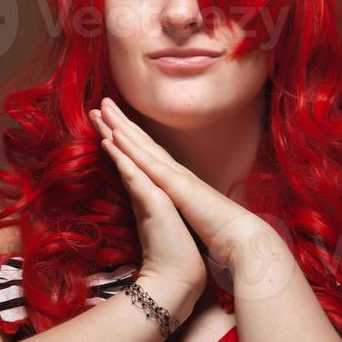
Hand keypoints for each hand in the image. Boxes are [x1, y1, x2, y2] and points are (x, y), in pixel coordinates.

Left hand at [89, 97, 271, 273]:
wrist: (239, 239)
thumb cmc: (220, 232)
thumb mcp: (194, 215)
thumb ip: (184, 207)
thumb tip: (177, 208)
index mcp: (179, 182)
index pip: (151, 156)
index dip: (133, 139)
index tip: (113, 124)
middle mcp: (176, 173)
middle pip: (144, 143)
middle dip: (122, 122)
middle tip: (102, 102)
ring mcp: (177, 177)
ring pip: (144, 147)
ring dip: (122, 126)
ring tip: (103, 108)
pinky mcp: (178, 187)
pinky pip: (150, 164)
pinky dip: (132, 149)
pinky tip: (115, 135)